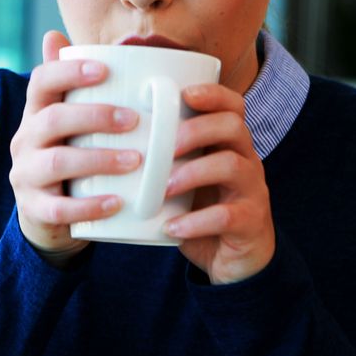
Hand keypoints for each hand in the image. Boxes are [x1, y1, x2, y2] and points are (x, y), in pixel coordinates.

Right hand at [10, 31, 140, 261]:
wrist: (45, 216)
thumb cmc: (67, 156)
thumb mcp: (66, 123)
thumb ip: (67, 85)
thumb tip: (54, 34)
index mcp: (35, 114)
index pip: (41, 82)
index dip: (69, 72)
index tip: (105, 70)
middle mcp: (24, 141)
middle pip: (52, 120)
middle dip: (96, 116)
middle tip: (134, 120)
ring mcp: (26, 176)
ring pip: (58, 162)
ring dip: (99, 159)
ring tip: (135, 160)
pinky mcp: (35, 210)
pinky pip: (60, 209)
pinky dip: (90, 206)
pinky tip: (117, 202)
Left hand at [163, 84, 275, 284]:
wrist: (234, 262)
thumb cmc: (200, 213)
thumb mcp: (182, 183)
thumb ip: (161, 163)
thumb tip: (103, 142)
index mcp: (230, 146)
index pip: (232, 107)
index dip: (213, 94)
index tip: (185, 94)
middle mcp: (247, 162)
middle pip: (233, 127)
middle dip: (196, 131)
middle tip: (164, 149)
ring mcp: (252, 192)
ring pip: (233, 166)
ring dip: (193, 173)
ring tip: (163, 189)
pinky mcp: (249, 223)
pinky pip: (227, 216)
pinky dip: (196, 221)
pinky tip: (171, 227)